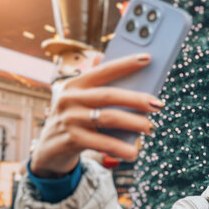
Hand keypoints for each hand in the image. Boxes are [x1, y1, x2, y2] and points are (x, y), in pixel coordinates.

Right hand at [30, 53, 161, 177]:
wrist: (50, 149)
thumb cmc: (75, 118)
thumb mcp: (80, 98)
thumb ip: (95, 80)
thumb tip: (104, 56)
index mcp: (75, 84)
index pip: (104, 70)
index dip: (126, 64)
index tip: (148, 58)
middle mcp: (70, 99)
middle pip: (109, 95)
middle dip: (137, 99)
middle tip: (158, 105)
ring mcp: (70, 119)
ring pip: (109, 118)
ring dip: (133, 123)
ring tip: (150, 128)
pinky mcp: (72, 140)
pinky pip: (102, 143)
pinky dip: (120, 148)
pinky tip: (133, 152)